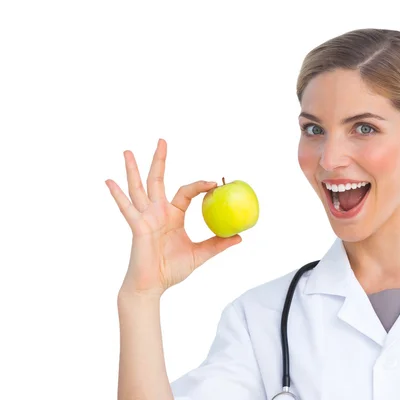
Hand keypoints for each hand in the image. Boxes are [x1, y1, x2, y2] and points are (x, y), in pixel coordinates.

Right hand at [106, 139, 241, 296]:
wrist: (153, 286)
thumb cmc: (172, 270)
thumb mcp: (200, 254)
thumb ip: (218, 244)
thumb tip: (240, 237)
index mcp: (173, 215)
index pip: (186, 192)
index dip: (199, 185)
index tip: (214, 183)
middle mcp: (157, 212)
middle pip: (157, 180)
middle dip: (159, 160)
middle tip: (162, 140)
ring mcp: (145, 217)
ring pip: (138, 188)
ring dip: (132, 169)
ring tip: (127, 151)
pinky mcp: (137, 226)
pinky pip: (127, 209)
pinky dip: (118, 195)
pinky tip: (109, 181)